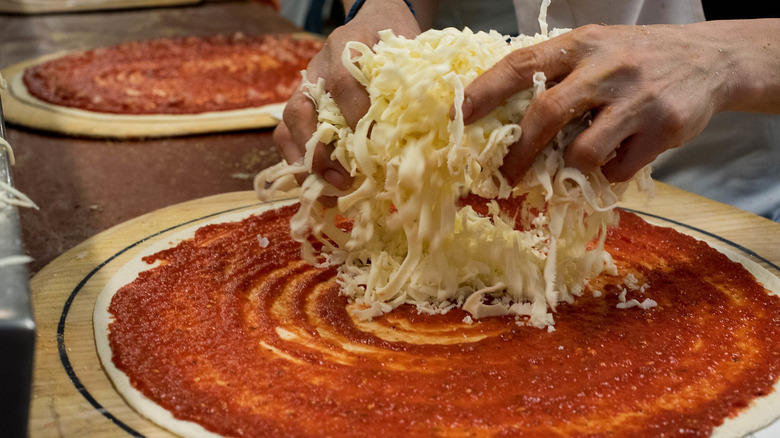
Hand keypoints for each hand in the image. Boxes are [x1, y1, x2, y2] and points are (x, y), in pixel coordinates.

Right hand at [273, 0, 421, 190]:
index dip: (353, 113)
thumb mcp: (406, 48)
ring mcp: (305, 94)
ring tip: (329, 195)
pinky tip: (323, 192)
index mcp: (342, 50)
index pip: (341, 82)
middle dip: (317, 152)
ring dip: (304, 167)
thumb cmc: (392, 39)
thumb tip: (438, 118)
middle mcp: (315, 73)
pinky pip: (291, 141)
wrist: (373, 23)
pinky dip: (303, 169)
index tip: (371, 142)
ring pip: (288, 131)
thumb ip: (412, 76)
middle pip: (299, 112)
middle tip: (341, 181)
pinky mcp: (305, 112)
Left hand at [460, 20, 779, 183]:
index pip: (522, 65)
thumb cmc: (637, 58)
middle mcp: (606, 68)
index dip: (485, 91)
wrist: (712, 59)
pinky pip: (618, 168)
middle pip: (547, 114)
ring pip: (583, 151)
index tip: (459, 116)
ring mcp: (637, 99)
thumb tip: (503, 115)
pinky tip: (619, 156)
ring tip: (580, 160)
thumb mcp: (595, 49)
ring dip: (571, 166)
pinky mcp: (664, 129)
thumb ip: (557, 74)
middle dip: (519, 152)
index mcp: (581, 45)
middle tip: (506, 175)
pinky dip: (608, 172)